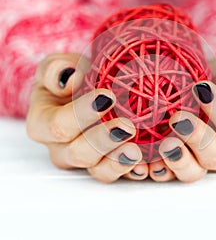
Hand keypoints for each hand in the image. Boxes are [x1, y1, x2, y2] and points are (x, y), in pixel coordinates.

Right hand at [26, 53, 148, 182]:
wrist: (88, 89)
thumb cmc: (73, 78)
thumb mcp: (58, 66)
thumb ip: (55, 69)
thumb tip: (69, 78)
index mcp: (44, 124)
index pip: (57, 125)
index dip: (81, 114)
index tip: (107, 96)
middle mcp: (62, 148)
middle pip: (78, 154)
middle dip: (103, 141)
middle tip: (127, 126)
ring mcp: (86, 160)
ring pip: (98, 171)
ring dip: (118, 162)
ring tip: (136, 151)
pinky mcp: (107, 164)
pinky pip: (120, 173)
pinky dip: (134, 171)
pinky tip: (146, 165)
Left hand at [148, 57, 215, 182]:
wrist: (205, 92)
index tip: (202, 88)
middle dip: (198, 138)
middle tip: (178, 118)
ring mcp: (202, 161)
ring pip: (195, 172)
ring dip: (179, 160)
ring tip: (165, 144)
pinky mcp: (178, 163)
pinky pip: (169, 173)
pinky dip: (157, 169)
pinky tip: (146, 163)